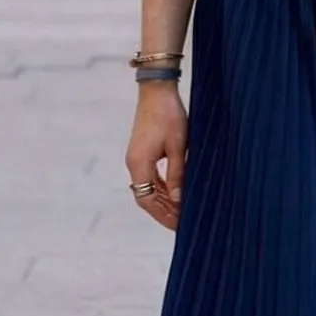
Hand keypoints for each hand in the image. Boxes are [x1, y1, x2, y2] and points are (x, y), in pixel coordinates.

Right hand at [125, 84, 188, 231]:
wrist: (157, 90)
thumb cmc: (169, 114)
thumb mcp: (178, 146)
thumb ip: (177, 173)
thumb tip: (179, 199)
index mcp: (139, 163)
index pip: (147, 199)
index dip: (162, 215)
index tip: (178, 225)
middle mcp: (134, 163)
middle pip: (145, 196)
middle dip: (163, 211)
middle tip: (182, 223)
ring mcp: (136, 157)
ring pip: (148, 187)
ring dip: (163, 201)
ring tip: (180, 212)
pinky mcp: (141, 151)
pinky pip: (150, 177)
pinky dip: (162, 188)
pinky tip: (175, 194)